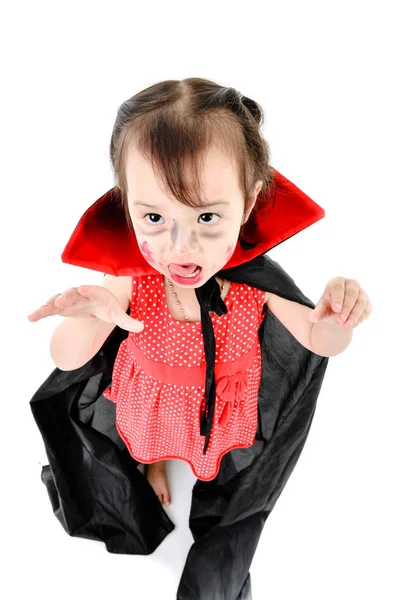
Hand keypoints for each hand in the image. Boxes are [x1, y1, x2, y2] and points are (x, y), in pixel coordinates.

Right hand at [27, 285, 144, 332]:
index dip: (87, 289)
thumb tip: (142, 328)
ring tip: (44, 309)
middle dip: (67, 296)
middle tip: (61, 300)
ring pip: (58, 299)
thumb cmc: (107, 308)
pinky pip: (48, 309)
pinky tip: (30, 318)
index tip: (82, 288)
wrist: (95, 306)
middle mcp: (80, 293)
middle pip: (73, 293)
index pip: (92, 289)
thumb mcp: (117, 314)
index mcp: (96, 293)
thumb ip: (128, 321)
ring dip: (51, 303)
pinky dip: (40, 312)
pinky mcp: (59, 307)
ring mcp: (68, 299)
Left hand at [308, 277, 372, 328]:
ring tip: (346, 325)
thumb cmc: (328, 308)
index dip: (338, 298)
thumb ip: (318, 313)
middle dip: (347, 308)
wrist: (339, 315)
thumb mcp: (321, 310)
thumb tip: (312, 318)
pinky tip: (352, 325)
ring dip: (354, 315)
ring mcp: (362, 293)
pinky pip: (366, 310)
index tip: (336, 309)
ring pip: (361, 302)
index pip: (338, 287)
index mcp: (337, 282)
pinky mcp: (368, 304)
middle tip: (340, 320)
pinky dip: (360, 318)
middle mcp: (351, 285)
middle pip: (352, 294)